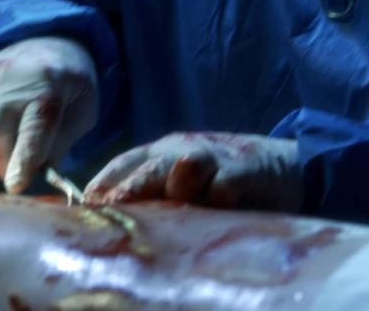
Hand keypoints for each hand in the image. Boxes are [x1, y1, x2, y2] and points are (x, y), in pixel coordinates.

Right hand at [0, 37, 98, 192]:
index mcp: (50, 87)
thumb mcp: (83, 115)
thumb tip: (30, 176)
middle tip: (15, 171)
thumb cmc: (72, 86)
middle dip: (0, 162)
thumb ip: (58, 147)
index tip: (15, 186)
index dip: (22, 160)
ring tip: (5, 150)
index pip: (33, 129)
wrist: (51, 41)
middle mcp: (13, 79)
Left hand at [84, 132, 301, 210]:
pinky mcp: (247, 169)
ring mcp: (215, 157)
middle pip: (150, 165)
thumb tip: (105, 216)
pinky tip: (217, 201)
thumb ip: (151, 197)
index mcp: (160, 154)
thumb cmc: (220, 181)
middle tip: (110, 206)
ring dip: (174, 182)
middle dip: (130, 186)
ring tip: (163, 199)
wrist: (284, 166)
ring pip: (186, 165)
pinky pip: (229, 179)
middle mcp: (182, 151)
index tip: (84, 207)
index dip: (104, 183)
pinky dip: (221, 190)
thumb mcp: (181, 186)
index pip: (124, 164)